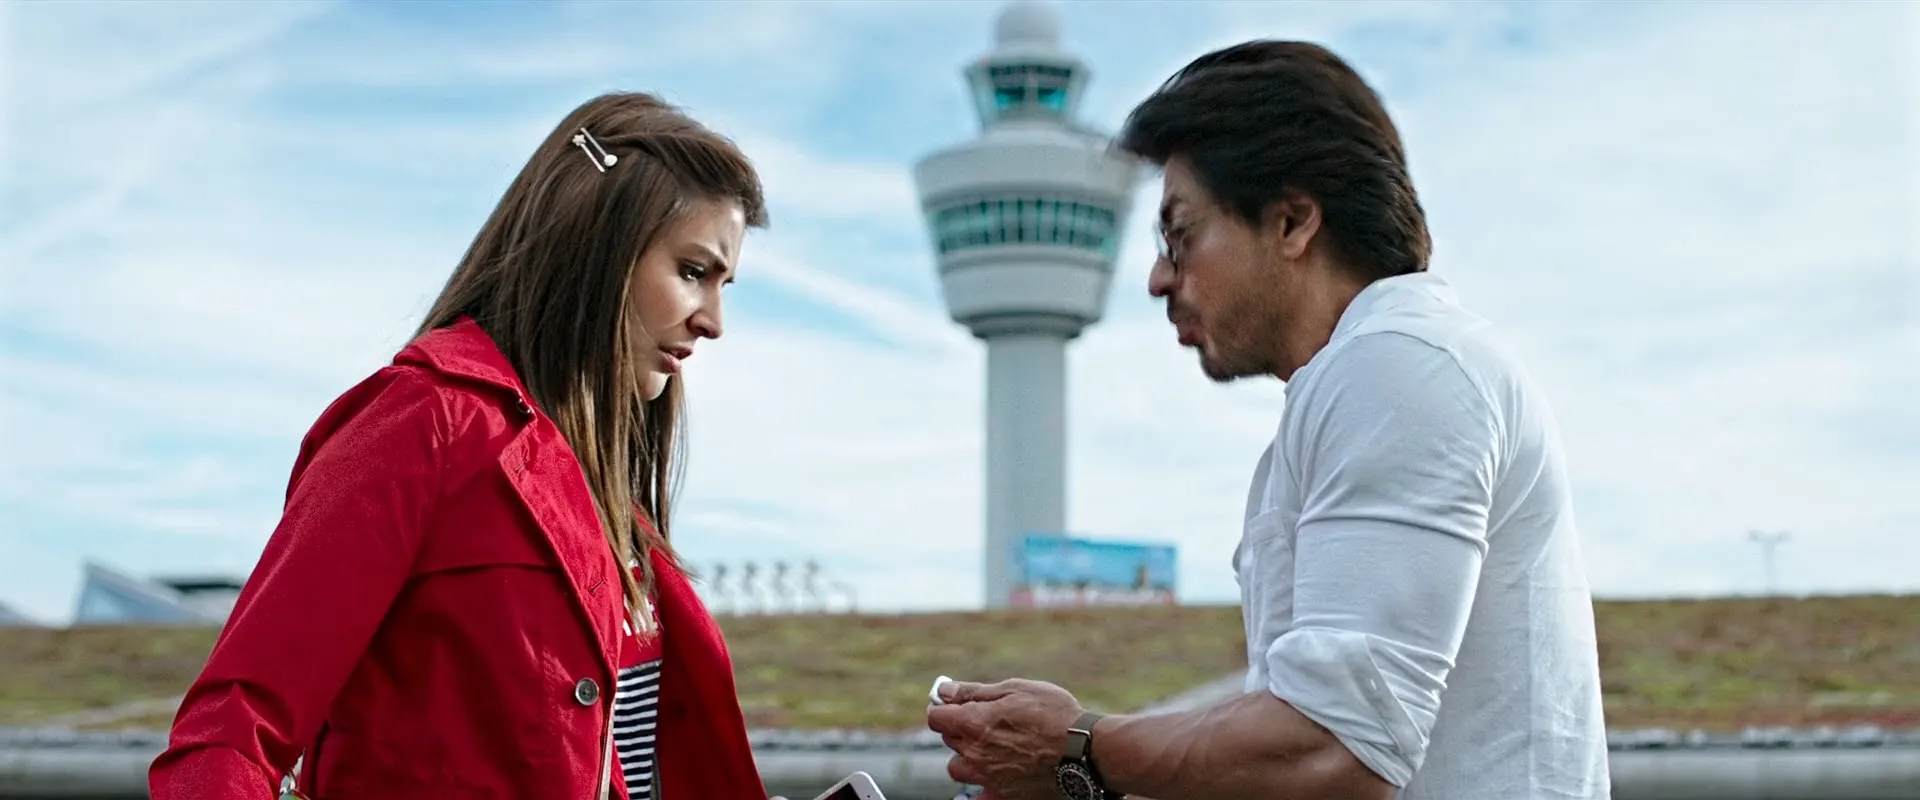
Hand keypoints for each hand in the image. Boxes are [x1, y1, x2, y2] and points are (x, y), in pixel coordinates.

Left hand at [926, 678, 1083, 799]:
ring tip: (990, 749)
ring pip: (958, 768)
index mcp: (975, 722)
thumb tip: (945, 690)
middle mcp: (975, 753)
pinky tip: (992, 778)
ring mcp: (986, 778)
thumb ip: (975, 692)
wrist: (1085, 751)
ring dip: (967, 757)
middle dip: (961, 728)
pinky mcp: (1001, 797)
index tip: (953, 705)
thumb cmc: (1055, 714)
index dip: (943, 708)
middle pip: (949, 740)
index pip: (936, 717)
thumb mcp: (1016, 689)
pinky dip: (979, 788)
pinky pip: (976, 797)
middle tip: (985, 721)